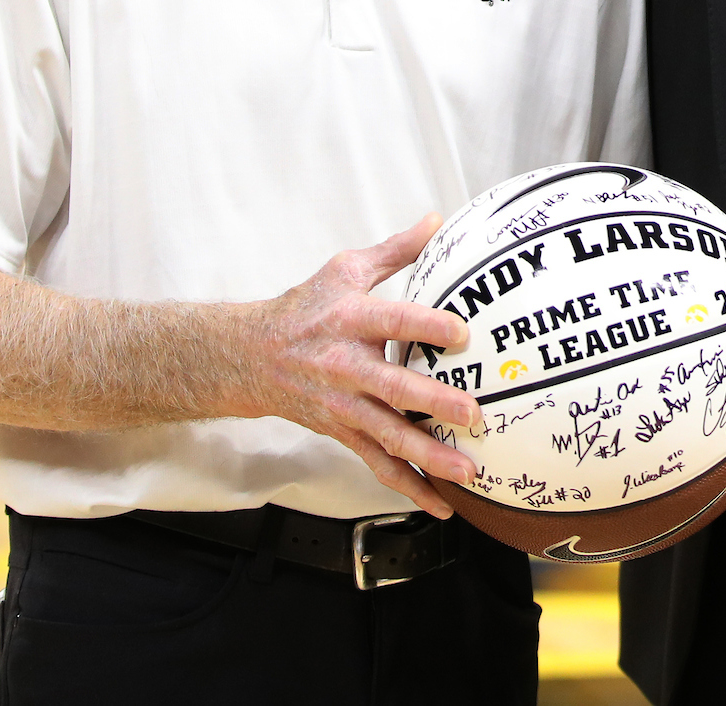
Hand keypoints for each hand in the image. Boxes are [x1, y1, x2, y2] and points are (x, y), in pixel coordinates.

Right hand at [237, 215, 482, 518]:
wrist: (251, 357)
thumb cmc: (307, 308)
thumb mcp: (345, 269)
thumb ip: (395, 250)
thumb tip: (438, 221)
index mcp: (350, 320)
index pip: (392, 320)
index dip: (427, 326)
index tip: (463, 332)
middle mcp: (346, 368)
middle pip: (394, 388)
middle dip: (435, 404)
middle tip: (474, 414)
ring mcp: (344, 407)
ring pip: (389, 437)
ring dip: (429, 457)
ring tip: (468, 471)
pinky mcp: (343, 433)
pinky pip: (379, 465)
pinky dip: (409, 487)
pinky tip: (441, 505)